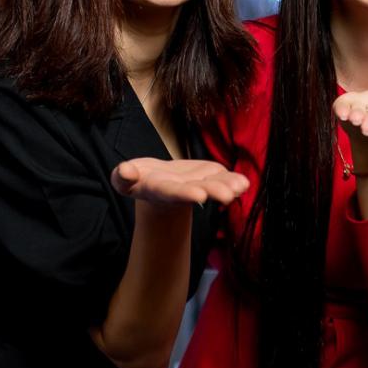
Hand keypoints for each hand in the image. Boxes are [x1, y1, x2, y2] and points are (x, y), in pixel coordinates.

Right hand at [110, 158, 249, 205]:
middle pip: (199, 191)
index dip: (185, 194)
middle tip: (227, 196)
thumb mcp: (124, 178)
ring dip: (228, 186)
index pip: (173, 193)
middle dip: (213, 192)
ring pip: (214, 186)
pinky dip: (233, 181)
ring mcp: (197, 184)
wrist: (155, 182)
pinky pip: (222, 178)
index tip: (198, 195)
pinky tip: (244, 183)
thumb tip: (126, 171)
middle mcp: (182, 191)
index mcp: (160, 191)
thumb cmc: (137, 178)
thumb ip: (123, 176)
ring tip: (241, 187)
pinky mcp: (208, 177)